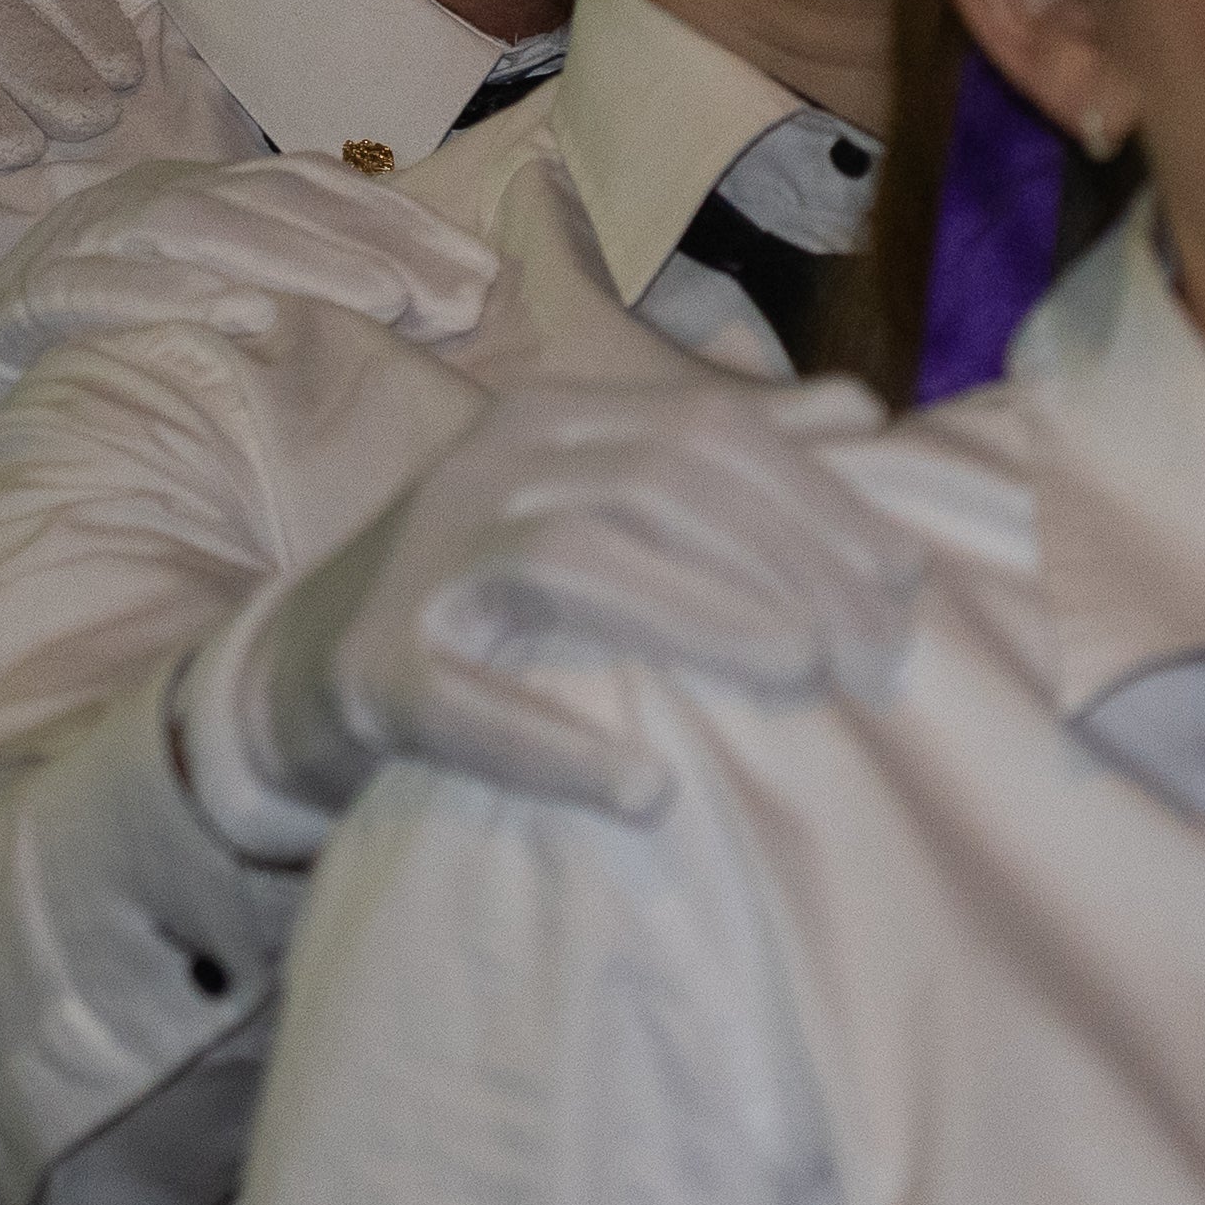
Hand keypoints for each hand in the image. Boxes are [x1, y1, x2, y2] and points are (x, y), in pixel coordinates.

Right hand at [0, 160, 517, 628]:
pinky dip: (165, 295)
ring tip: (380, 304)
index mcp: (189, 205)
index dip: (400, 225)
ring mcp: (70, 249)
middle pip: (268, 202)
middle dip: (371, 244)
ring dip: (292, 259)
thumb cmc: (103, 391)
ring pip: (192, 229)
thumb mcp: (209, 344)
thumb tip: (436, 320)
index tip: (486, 279)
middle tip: (456, 297)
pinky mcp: (12, 305)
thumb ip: (297, 318)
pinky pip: (92, 287)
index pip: (311, 191)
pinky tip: (239, 319)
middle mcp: (133, 208)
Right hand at [194, 374, 920, 832]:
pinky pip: (468, 708)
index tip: (907, 574)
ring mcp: (422, 568)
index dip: (820, 496)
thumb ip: (716, 457)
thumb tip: (859, 411)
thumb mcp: (593, 500)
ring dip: (704, 615)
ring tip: (803, 671)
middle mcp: (483, 470)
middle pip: (660, 483)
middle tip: (876, 646)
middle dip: (788, 557)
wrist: (297, 675)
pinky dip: (558, 750)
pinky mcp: (374, 674)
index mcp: (548, 420)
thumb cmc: (484, 591)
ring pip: (577, 560)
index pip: (705, 431)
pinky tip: (648, 793)